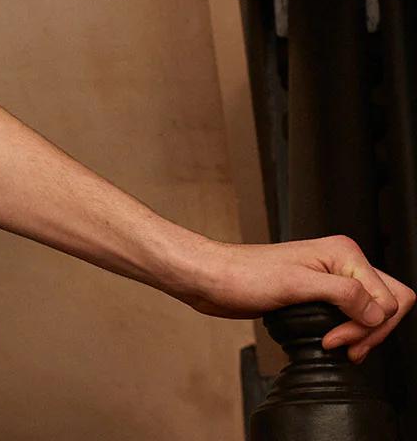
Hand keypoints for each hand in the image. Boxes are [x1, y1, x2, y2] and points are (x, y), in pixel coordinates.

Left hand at [169, 234, 413, 362]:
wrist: (212, 278)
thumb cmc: (243, 275)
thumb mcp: (295, 284)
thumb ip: (342, 295)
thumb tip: (378, 312)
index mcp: (343, 253)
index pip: (389, 297)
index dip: (369, 325)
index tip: (338, 339)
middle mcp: (342, 263)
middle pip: (388, 303)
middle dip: (372, 331)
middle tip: (345, 349)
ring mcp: (331, 278)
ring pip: (372, 311)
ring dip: (363, 334)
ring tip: (340, 349)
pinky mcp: (319, 294)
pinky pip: (352, 315)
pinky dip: (351, 331)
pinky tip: (335, 342)